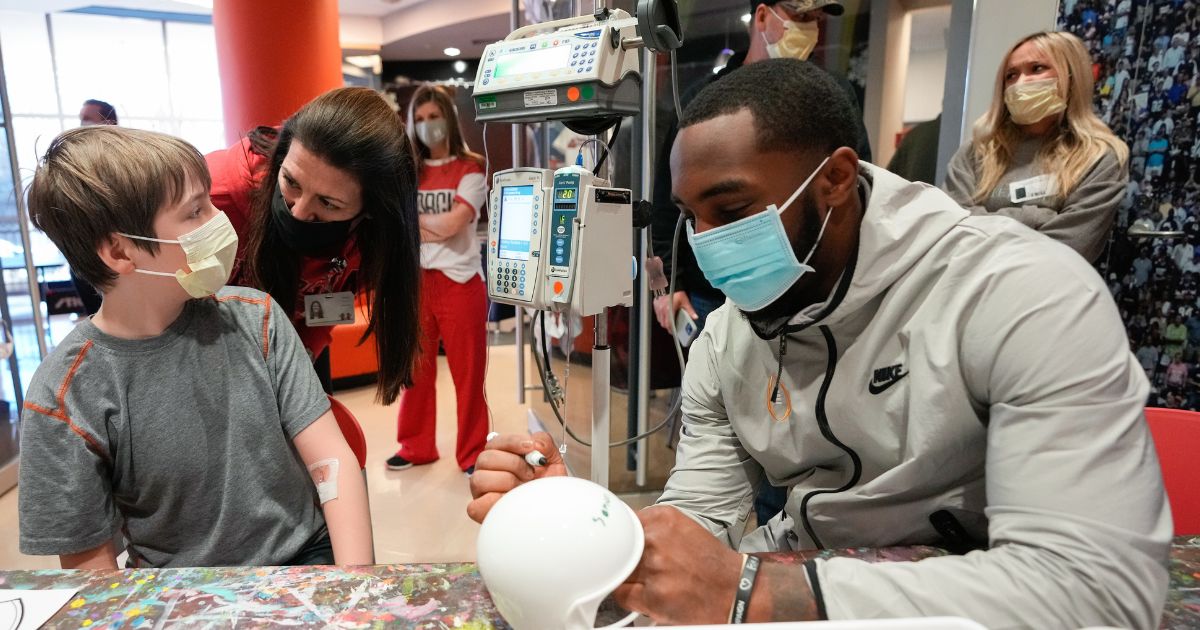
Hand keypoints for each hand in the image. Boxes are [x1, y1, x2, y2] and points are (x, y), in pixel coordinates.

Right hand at [467, 432, 566, 522]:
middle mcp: (487, 472)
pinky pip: (477, 505)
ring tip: (522, 488)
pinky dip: (495, 501)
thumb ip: (544, 442)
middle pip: (485, 458)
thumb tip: (535, 443)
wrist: (552, 509)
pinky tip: (512, 500)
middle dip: (513, 463)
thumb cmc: (546, 486)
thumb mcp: (552, 460)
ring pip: (479, 479)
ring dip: (506, 482)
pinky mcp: (481, 511)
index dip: (513, 442)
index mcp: (499, 456)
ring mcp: (482, 492)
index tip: (532, 447)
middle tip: (530, 473)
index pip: (495, 442)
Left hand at [612, 505, 742, 624]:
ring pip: (619, 572)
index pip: (624, 523)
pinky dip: (631, 598)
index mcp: (664, 518)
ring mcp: (655, 568)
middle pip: (620, 549)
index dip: (621, 538)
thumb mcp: (683, 530)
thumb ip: (653, 529)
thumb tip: (624, 532)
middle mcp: (657, 540)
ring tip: (651, 581)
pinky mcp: (654, 595)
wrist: (736, 590)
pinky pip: (623, 595)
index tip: (618, 543)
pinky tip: (649, 595)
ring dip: (629, 579)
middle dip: (625, 559)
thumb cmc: (710, 562)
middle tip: (636, 566)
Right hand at [653, 291, 696, 331]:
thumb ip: (690, 310)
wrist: (669, 284)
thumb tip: (695, 317)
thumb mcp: (685, 302)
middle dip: (668, 327)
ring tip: (669, 321)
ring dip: (664, 322)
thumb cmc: (678, 294)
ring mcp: (658, 307)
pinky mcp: (655, 305)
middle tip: (672, 327)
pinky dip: (661, 317)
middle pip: (663, 324)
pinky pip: (657, 315)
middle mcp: (662, 309)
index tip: (674, 332)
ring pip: (659, 320)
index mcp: (670, 309)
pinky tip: (665, 315)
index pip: (669, 324)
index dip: (671, 330)